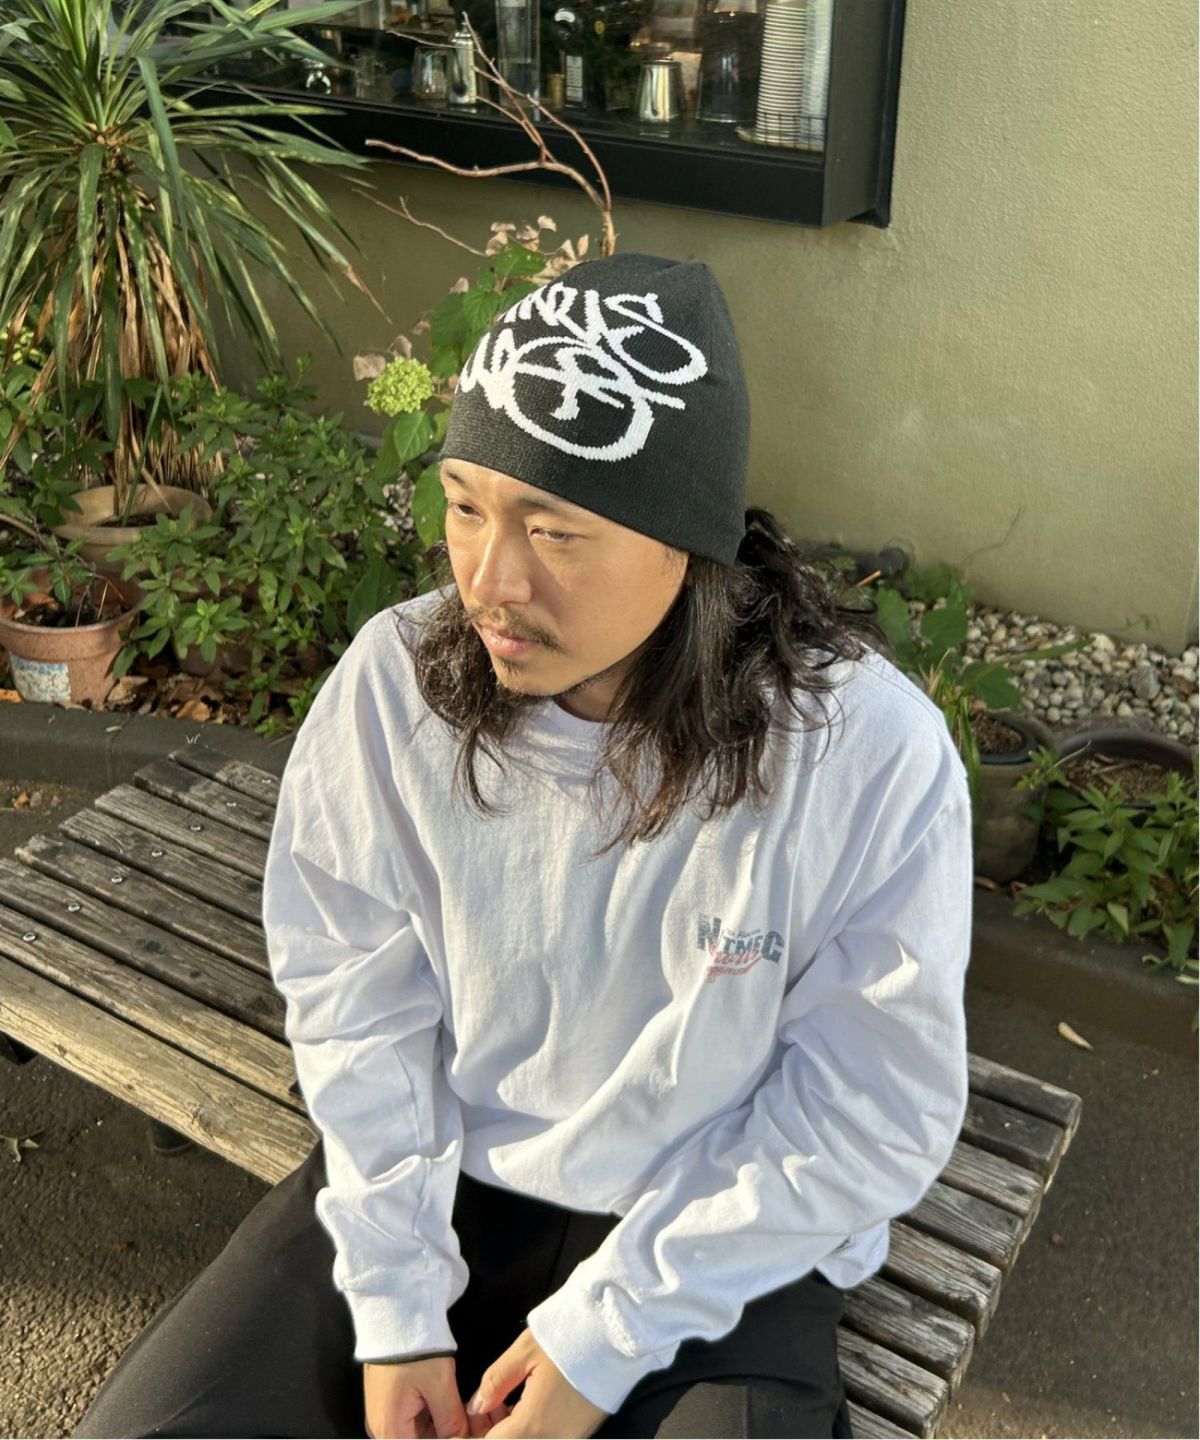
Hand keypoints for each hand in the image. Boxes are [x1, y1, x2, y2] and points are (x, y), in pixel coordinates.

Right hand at [364, 1355, 511, 1438]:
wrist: (394, 1317)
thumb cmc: (415, 1351)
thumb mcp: (439, 1385)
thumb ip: (451, 1421)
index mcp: (390, 1430)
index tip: (464, 1435)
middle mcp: (381, 1428)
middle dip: (443, 1435)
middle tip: (466, 1424)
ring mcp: (383, 1415)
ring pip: (416, 1433)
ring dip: (438, 1428)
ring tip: (461, 1415)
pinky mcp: (388, 1402)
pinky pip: (410, 1421)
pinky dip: (431, 1418)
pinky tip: (449, 1407)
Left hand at [464, 1327, 609, 1438]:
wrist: (620, 1333)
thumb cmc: (570, 1337)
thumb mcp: (524, 1351)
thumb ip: (495, 1381)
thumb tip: (477, 1406)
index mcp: (533, 1426)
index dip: (472, 1437)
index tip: (463, 1426)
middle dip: (491, 1432)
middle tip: (482, 1407)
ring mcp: (570, 1438)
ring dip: (510, 1429)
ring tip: (500, 1401)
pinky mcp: (583, 1431)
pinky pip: (547, 1436)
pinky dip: (529, 1426)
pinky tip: (523, 1402)